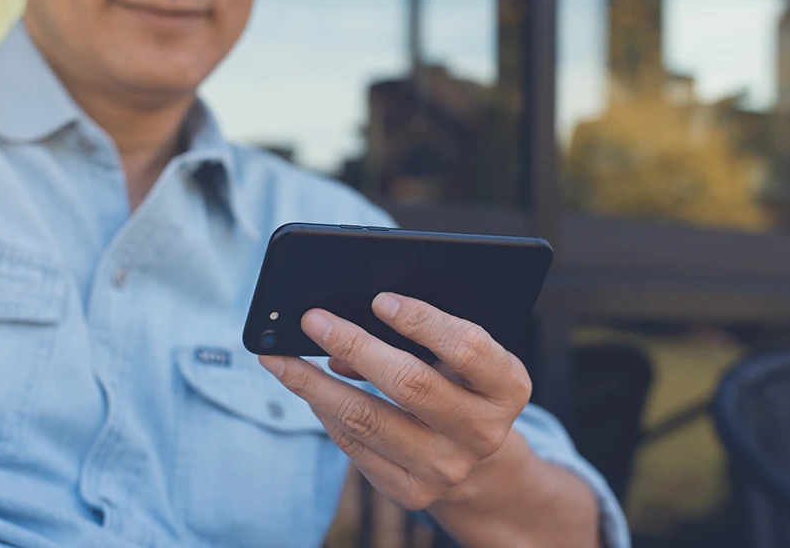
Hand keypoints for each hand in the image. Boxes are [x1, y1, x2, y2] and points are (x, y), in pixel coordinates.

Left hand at [258, 292, 531, 510]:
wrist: (477, 459)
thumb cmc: (464, 387)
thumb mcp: (466, 359)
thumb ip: (429, 336)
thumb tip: (351, 321)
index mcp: (507, 388)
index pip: (467, 348)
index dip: (423, 321)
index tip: (380, 299)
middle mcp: (482, 432)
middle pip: (411, 383)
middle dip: (354, 343)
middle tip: (312, 319)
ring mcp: (446, 467)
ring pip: (368, 419)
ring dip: (315, 384)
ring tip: (282, 358)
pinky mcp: (411, 491)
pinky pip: (354, 446)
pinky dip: (325, 411)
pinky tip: (307, 388)